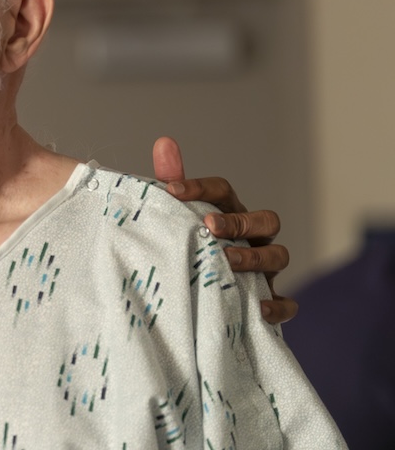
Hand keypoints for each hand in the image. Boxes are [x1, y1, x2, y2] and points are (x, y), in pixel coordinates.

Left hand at [152, 137, 296, 323]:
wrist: (188, 300)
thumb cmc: (184, 249)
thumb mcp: (172, 218)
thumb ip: (169, 182)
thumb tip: (163, 141)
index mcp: (227, 213)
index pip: (223, 191)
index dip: (200, 188)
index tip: (171, 190)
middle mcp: (251, 238)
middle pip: (265, 220)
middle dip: (240, 222)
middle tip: (210, 227)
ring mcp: (263, 270)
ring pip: (279, 255)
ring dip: (256, 257)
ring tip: (226, 260)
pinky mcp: (267, 301)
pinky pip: (286, 303)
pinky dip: (277, 305)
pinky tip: (257, 308)